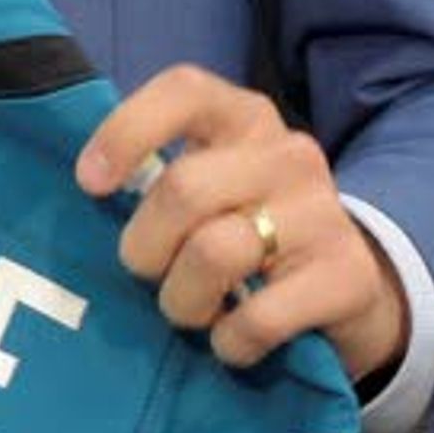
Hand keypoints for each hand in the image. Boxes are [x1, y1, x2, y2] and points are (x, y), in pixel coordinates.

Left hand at [75, 66, 408, 382]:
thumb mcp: (201, 189)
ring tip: (190, 310)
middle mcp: (288, 154)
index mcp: (243, 119)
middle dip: (144, 247)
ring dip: (182, 301)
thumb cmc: (241, 231)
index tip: (90, 184)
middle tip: (148, 273)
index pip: (184, 90)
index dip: (126, 132)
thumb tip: (85, 190)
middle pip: (183, 189)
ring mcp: (325, 213)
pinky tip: (231, 341)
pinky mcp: (348, 276)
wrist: (344, 289)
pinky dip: (229, 342)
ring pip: (215, 252)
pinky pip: (258, 319)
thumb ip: (150, 178)